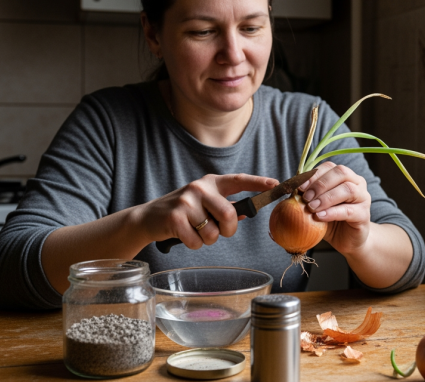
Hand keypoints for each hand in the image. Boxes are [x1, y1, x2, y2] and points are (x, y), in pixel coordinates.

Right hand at [133, 173, 277, 248]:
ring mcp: (186, 201)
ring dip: (207, 239)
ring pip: (213, 232)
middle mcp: (199, 188)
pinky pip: (197, 242)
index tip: (276, 185)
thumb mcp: (203, 204)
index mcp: (210, 183)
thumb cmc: (183, 213)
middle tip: (218, 231)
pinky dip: (193, 244)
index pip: (238, 180)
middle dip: (227, 230)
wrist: (148, 218)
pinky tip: (183, 235)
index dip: (258, 183)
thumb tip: (247, 213)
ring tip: (194, 230)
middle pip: (229, 215)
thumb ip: (224, 207)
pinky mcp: (175, 217)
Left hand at [298, 162, 370, 254]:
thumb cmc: (330, 221)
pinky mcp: (364, 215)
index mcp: (345, 177)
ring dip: (326, 197)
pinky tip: (320, 217)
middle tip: (306, 197)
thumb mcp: (315, 206)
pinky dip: (332, 212)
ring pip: (347, 190)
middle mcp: (357, 183)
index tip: (299, 185)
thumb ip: (305, 196)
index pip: (330, 166)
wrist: (347, 241)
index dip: (314, 174)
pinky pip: (348, 210)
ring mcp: (363, 198)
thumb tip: (283, 189)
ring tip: (311, 207)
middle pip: (341, 173)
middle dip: (320, 183)